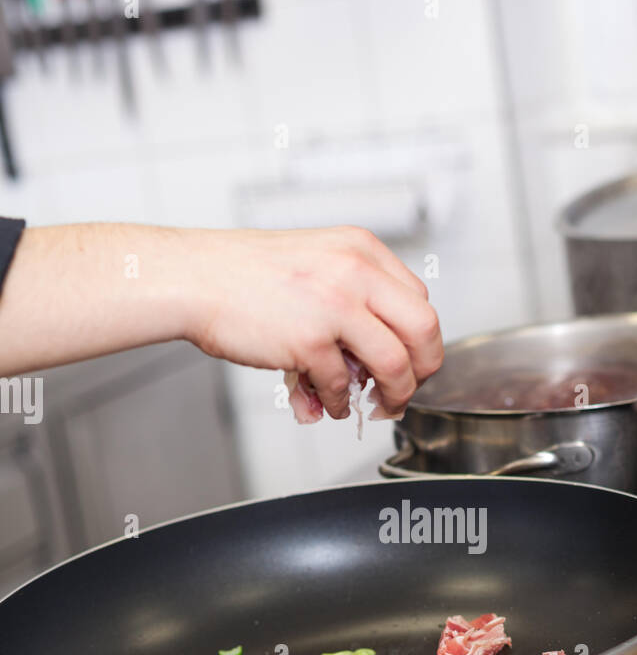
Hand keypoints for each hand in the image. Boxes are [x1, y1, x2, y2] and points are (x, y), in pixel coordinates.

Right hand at [186, 225, 442, 418]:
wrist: (194, 278)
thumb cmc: (244, 274)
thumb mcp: (315, 261)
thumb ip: (352, 295)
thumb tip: (376, 352)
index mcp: (360, 249)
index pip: (419, 299)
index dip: (418, 339)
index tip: (408, 360)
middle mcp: (355, 272)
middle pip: (424, 330)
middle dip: (423, 370)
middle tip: (407, 389)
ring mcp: (335, 306)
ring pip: (395, 364)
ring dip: (392, 395)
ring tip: (377, 406)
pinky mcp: (310, 341)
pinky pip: (343, 386)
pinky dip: (339, 403)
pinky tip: (326, 404)